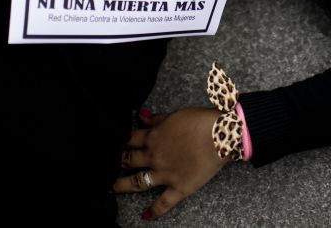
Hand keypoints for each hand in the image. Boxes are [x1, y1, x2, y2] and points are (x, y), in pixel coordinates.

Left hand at [114, 106, 229, 219]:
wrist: (222, 136)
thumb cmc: (201, 122)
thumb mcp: (175, 115)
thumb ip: (156, 119)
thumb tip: (140, 115)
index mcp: (153, 137)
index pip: (129, 139)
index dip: (119, 141)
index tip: (111, 144)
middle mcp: (155, 156)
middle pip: (128, 160)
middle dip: (117, 161)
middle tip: (108, 165)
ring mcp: (165, 173)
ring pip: (138, 182)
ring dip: (123, 185)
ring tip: (113, 187)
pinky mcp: (179, 187)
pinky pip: (164, 202)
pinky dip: (154, 210)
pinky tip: (146, 215)